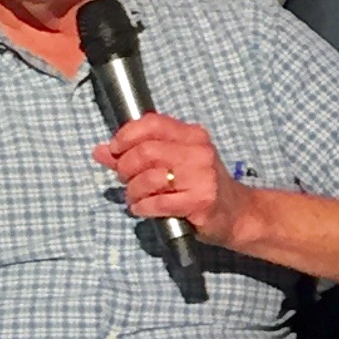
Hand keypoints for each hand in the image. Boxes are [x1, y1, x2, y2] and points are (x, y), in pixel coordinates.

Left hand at [91, 113, 247, 249]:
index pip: (151, 123)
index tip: (115, 151)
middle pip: (145, 152)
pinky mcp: (200, 201)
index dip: (125, 136)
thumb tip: (100, 151)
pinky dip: (142, 207)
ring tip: (135, 198)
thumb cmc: (201, 186)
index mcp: (192, 135)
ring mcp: (202, 176)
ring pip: (149, 178)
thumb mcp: (173, 163)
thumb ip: (135, 156)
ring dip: (133, 191)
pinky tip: (142, 209)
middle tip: (126, 180)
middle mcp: (199, 152)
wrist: (238, 215)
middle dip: (125, 168)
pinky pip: (157, 203)